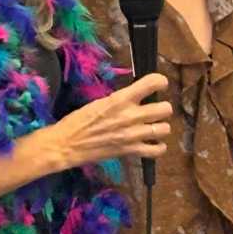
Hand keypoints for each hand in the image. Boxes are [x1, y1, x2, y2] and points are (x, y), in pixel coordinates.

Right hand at [49, 72, 172, 168]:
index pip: (152, 83)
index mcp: (121, 99)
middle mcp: (131, 115)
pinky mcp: (130, 151)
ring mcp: (133, 135)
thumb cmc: (79, 120)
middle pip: (165, 108)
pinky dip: (158, 147)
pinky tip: (154, 144)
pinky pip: (156, 150)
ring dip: (161, 127)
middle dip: (163, 108)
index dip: (160, 82)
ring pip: (165, 129)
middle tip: (155, 110)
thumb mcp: (101, 102)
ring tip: (154, 127)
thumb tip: (136, 96)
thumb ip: (121, 100)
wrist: (67, 144)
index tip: (159, 85)